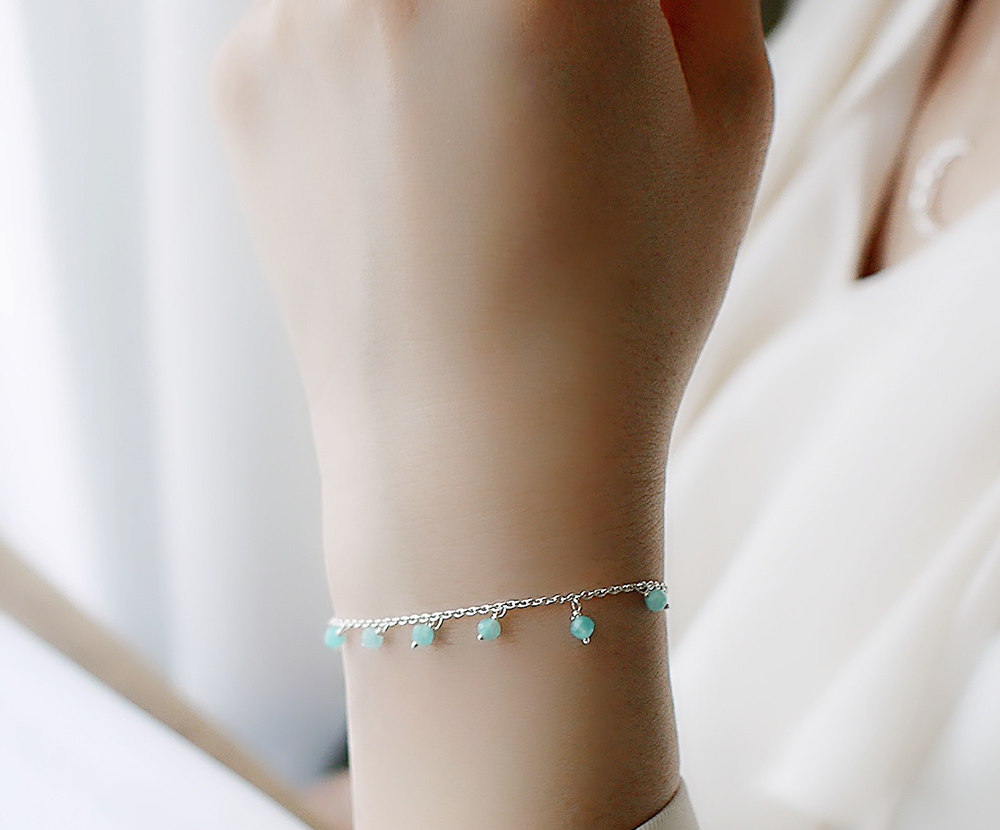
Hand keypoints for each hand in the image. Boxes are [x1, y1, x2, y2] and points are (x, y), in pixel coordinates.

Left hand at [213, 0, 771, 829]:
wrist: (480, 457)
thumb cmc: (625, 303)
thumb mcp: (730, 109)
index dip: (602, 1)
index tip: (614, 32)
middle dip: (522, 6)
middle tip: (546, 71)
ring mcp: (298, 13)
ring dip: (438, 12)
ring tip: (479, 134)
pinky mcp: (241, 77)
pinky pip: (318, 7)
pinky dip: (366, 57)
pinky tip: (411, 176)